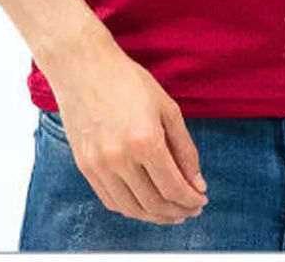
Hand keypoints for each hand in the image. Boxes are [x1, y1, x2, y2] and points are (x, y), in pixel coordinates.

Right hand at [44, 35, 208, 224]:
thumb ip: (184, 149)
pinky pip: (111, 201)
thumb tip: (196, 183)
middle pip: (154, 204)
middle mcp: (120, 158)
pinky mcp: (85, 167)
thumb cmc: (127, 80)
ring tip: (171, 211)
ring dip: (155, 216)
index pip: (173, 188)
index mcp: (145, 140)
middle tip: (190, 208)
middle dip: (178, 212)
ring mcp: (99, 165)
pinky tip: (145, 203)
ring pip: (132, 209)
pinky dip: (131, 208)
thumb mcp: (167, 108)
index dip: (191, 200)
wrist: (84, 67)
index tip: (201, 200)